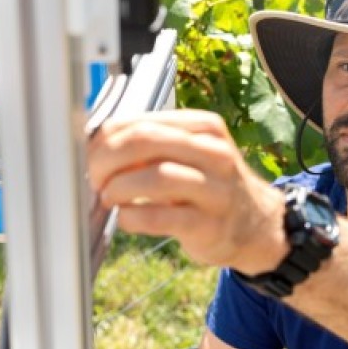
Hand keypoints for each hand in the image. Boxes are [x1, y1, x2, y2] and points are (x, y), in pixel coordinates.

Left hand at [88, 109, 288, 273]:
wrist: (256, 225)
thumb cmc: (210, 188)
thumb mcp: (191, 155)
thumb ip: (152, 146)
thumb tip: (95, 148)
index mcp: (204, 128)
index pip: (141, 122)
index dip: (105, 140)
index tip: (91, 158)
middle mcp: (214, 153)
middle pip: (145, 141)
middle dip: (106, 160)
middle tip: (95, 179)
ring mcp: (215, 190)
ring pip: (155, 177)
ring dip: (118, 188)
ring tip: (109, 198)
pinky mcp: (209, 225)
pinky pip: (160, 217)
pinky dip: (132, 217)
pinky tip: (126, 219)